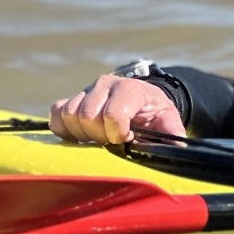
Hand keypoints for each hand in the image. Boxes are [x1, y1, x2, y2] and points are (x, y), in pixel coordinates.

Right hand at [49, 73, 185, 145]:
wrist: (143, 100)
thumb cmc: (155, 114)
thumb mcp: (168, 122)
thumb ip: (172, 134)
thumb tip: (177, 149)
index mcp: (130, 89)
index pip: (112, 114)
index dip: (117, 135)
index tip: (127, 139)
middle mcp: (106, 84)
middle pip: (87, 116)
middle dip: (100, 136)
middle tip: (112, 141)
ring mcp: (87, 90)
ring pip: (69, 115)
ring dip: (82, 134)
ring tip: (99, 138)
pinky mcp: (73, 98)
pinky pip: (56, 112)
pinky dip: (64, 128)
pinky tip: (82, 136)